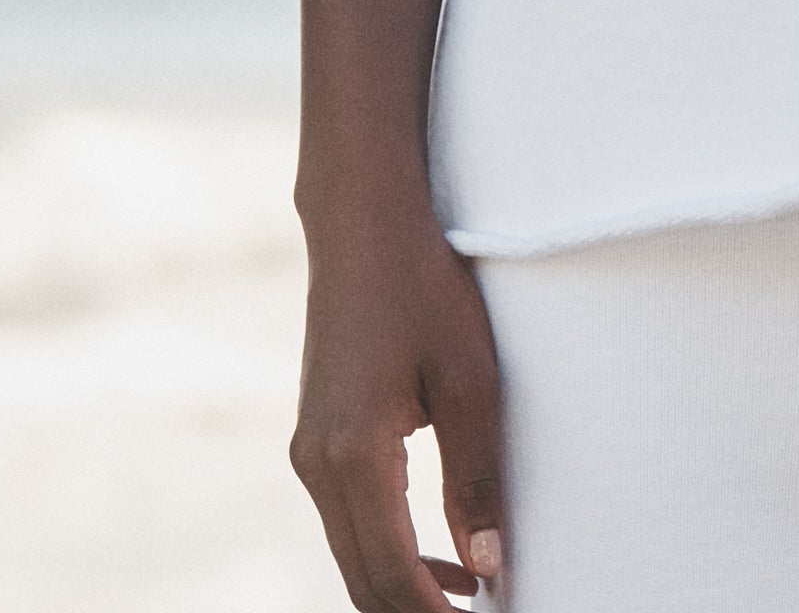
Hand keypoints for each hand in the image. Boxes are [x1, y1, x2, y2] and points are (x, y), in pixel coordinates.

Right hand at [290, 197, 506, 610]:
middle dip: (415, 612)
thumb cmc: (424, 288)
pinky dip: (389, 550)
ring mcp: (308, 452)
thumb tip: (490, 565)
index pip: (390, 574)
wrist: (364, 224)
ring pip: (353, 555)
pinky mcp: (316, 438)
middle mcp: (316, 464)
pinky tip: (442, 552)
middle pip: (362, 580)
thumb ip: (477, 478)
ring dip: (404, 586)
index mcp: (352, 455)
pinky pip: (348, 520)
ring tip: (473, 594)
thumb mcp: (469, 379)